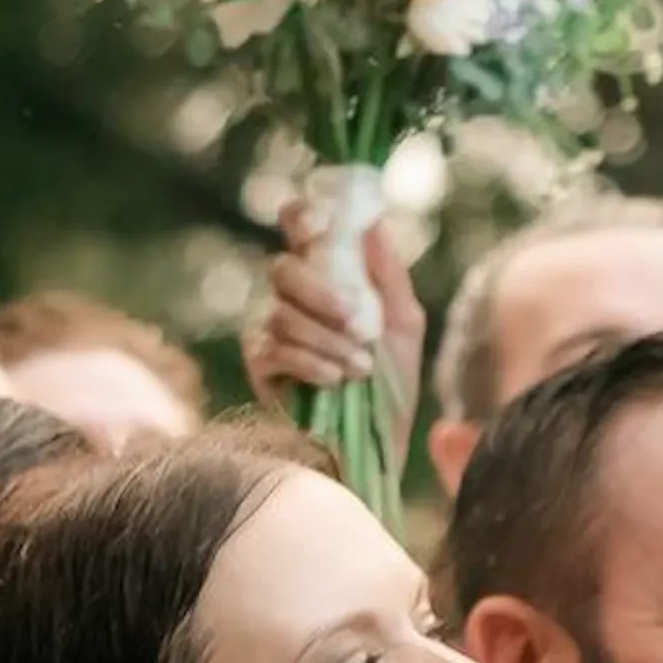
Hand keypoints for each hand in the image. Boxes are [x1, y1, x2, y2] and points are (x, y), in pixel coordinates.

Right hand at [244, 196, 426, 411]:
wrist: (380, 445)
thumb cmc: (393, 383)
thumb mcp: (404, 325)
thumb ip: (389, 275)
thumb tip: (374, 222)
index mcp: (323, 274)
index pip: (297, 226)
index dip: (301, 217)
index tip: (320, 225)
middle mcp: (289, 295)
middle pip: (282, 269)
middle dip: (324, 296)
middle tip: (364, 328)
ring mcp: (267, 328)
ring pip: (281, 313)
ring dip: (328, 341)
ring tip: (361, 369)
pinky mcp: (258, 365)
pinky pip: (272, 349)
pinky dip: (308, 362)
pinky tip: (333, 379)